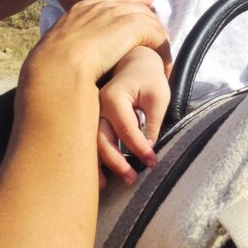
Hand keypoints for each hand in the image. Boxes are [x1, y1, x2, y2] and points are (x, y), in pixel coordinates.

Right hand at [22, 0, 166, 106]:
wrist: (58, 66)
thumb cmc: (50, 68)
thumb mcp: (54, 53)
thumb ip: (63, 52)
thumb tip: (61, 65)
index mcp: (80, 10)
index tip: (143, 2)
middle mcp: (100, 6)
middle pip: (135, 2)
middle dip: (149, 13)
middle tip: (159, 28)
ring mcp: (116, 14)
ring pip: (149, 19)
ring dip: (159, 36)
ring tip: (165, 53)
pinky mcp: (132, 26)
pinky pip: (158, 35)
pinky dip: (164, 50)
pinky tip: (165, 65)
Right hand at [96, 46, 167, 184]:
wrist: (132, 61)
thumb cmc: (148, 78)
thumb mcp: (159, 96)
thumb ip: (152, 122)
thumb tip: (147, 149)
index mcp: (114, 97)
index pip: (126, 129)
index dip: (139, 148)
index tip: (153, 162)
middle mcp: (96, 105)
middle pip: (102, 139)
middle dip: (116, 162)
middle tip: (131, 179)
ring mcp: (90, 112)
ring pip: (91, 143)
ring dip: (99, 165)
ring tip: (108, 186)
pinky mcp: (90, 118)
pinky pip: (89, 141)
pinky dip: (92, 160)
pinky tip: (97, 178)